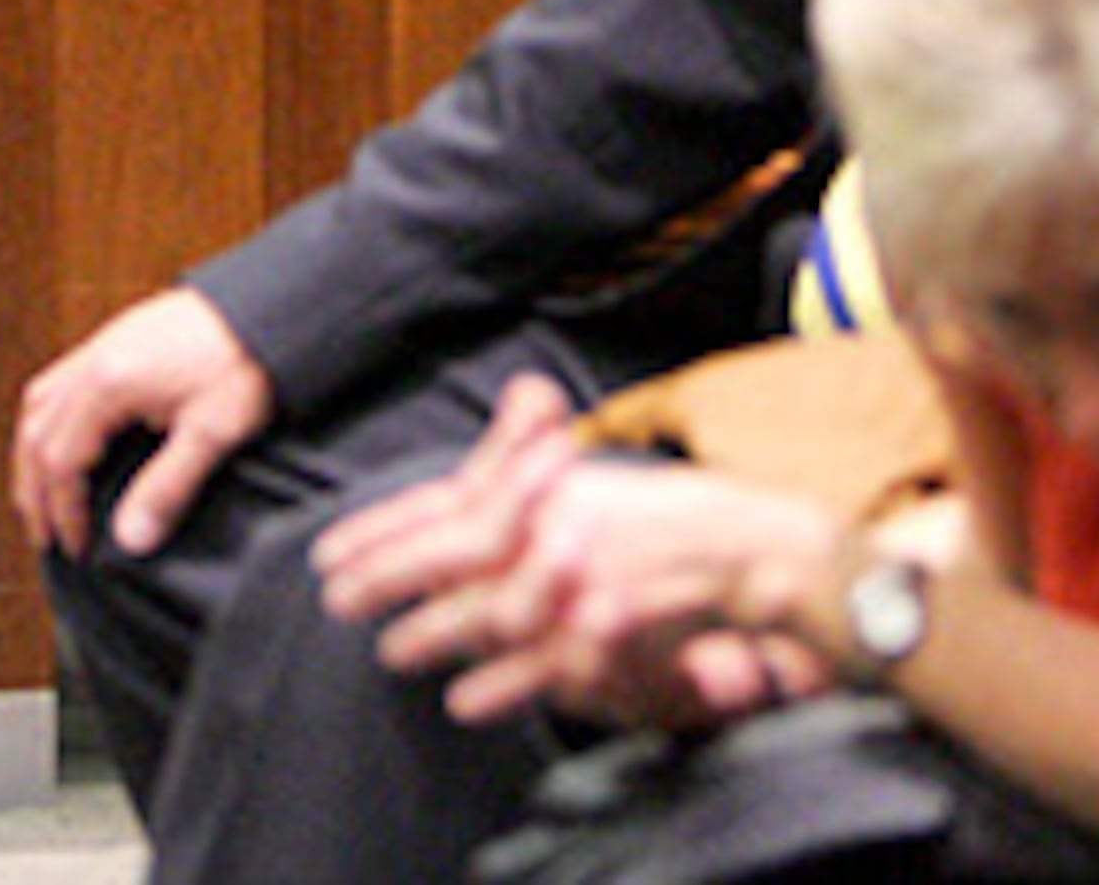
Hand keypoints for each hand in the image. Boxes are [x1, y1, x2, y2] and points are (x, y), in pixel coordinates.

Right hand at [12, 286, 276, 560]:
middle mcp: (93, 360)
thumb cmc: (244, 361)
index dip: (64, 510)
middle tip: (44, 537)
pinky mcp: (114, 339)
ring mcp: (100, 345)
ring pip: (39, 406)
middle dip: (35, 491)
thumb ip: (166, 488)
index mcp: (110, 383)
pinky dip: (47, 422)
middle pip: (36, 434)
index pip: (61, 460)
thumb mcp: (212, 432)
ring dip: (34, 456)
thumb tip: (129, 540)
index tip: (77, 548)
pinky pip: (57, 383)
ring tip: (41, 498)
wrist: (270, 308)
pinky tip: (61, 442)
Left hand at [327, 377, 849, 728]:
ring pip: (501, 603)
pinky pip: (556, 658)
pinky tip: (465, 699)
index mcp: (560, 487)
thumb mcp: (602, 485)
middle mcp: (570, 523)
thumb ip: (550, 457)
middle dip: (394, 569)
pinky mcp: (626, 631)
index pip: (459, 498)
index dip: (390, 523)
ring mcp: (596, 576)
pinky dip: (510, 681)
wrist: (765, 551)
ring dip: (441, 627)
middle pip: (464, 544)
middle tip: (336, 596)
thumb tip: (524, 399)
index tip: (333, 546)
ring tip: (392, 651)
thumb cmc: (676, 522)